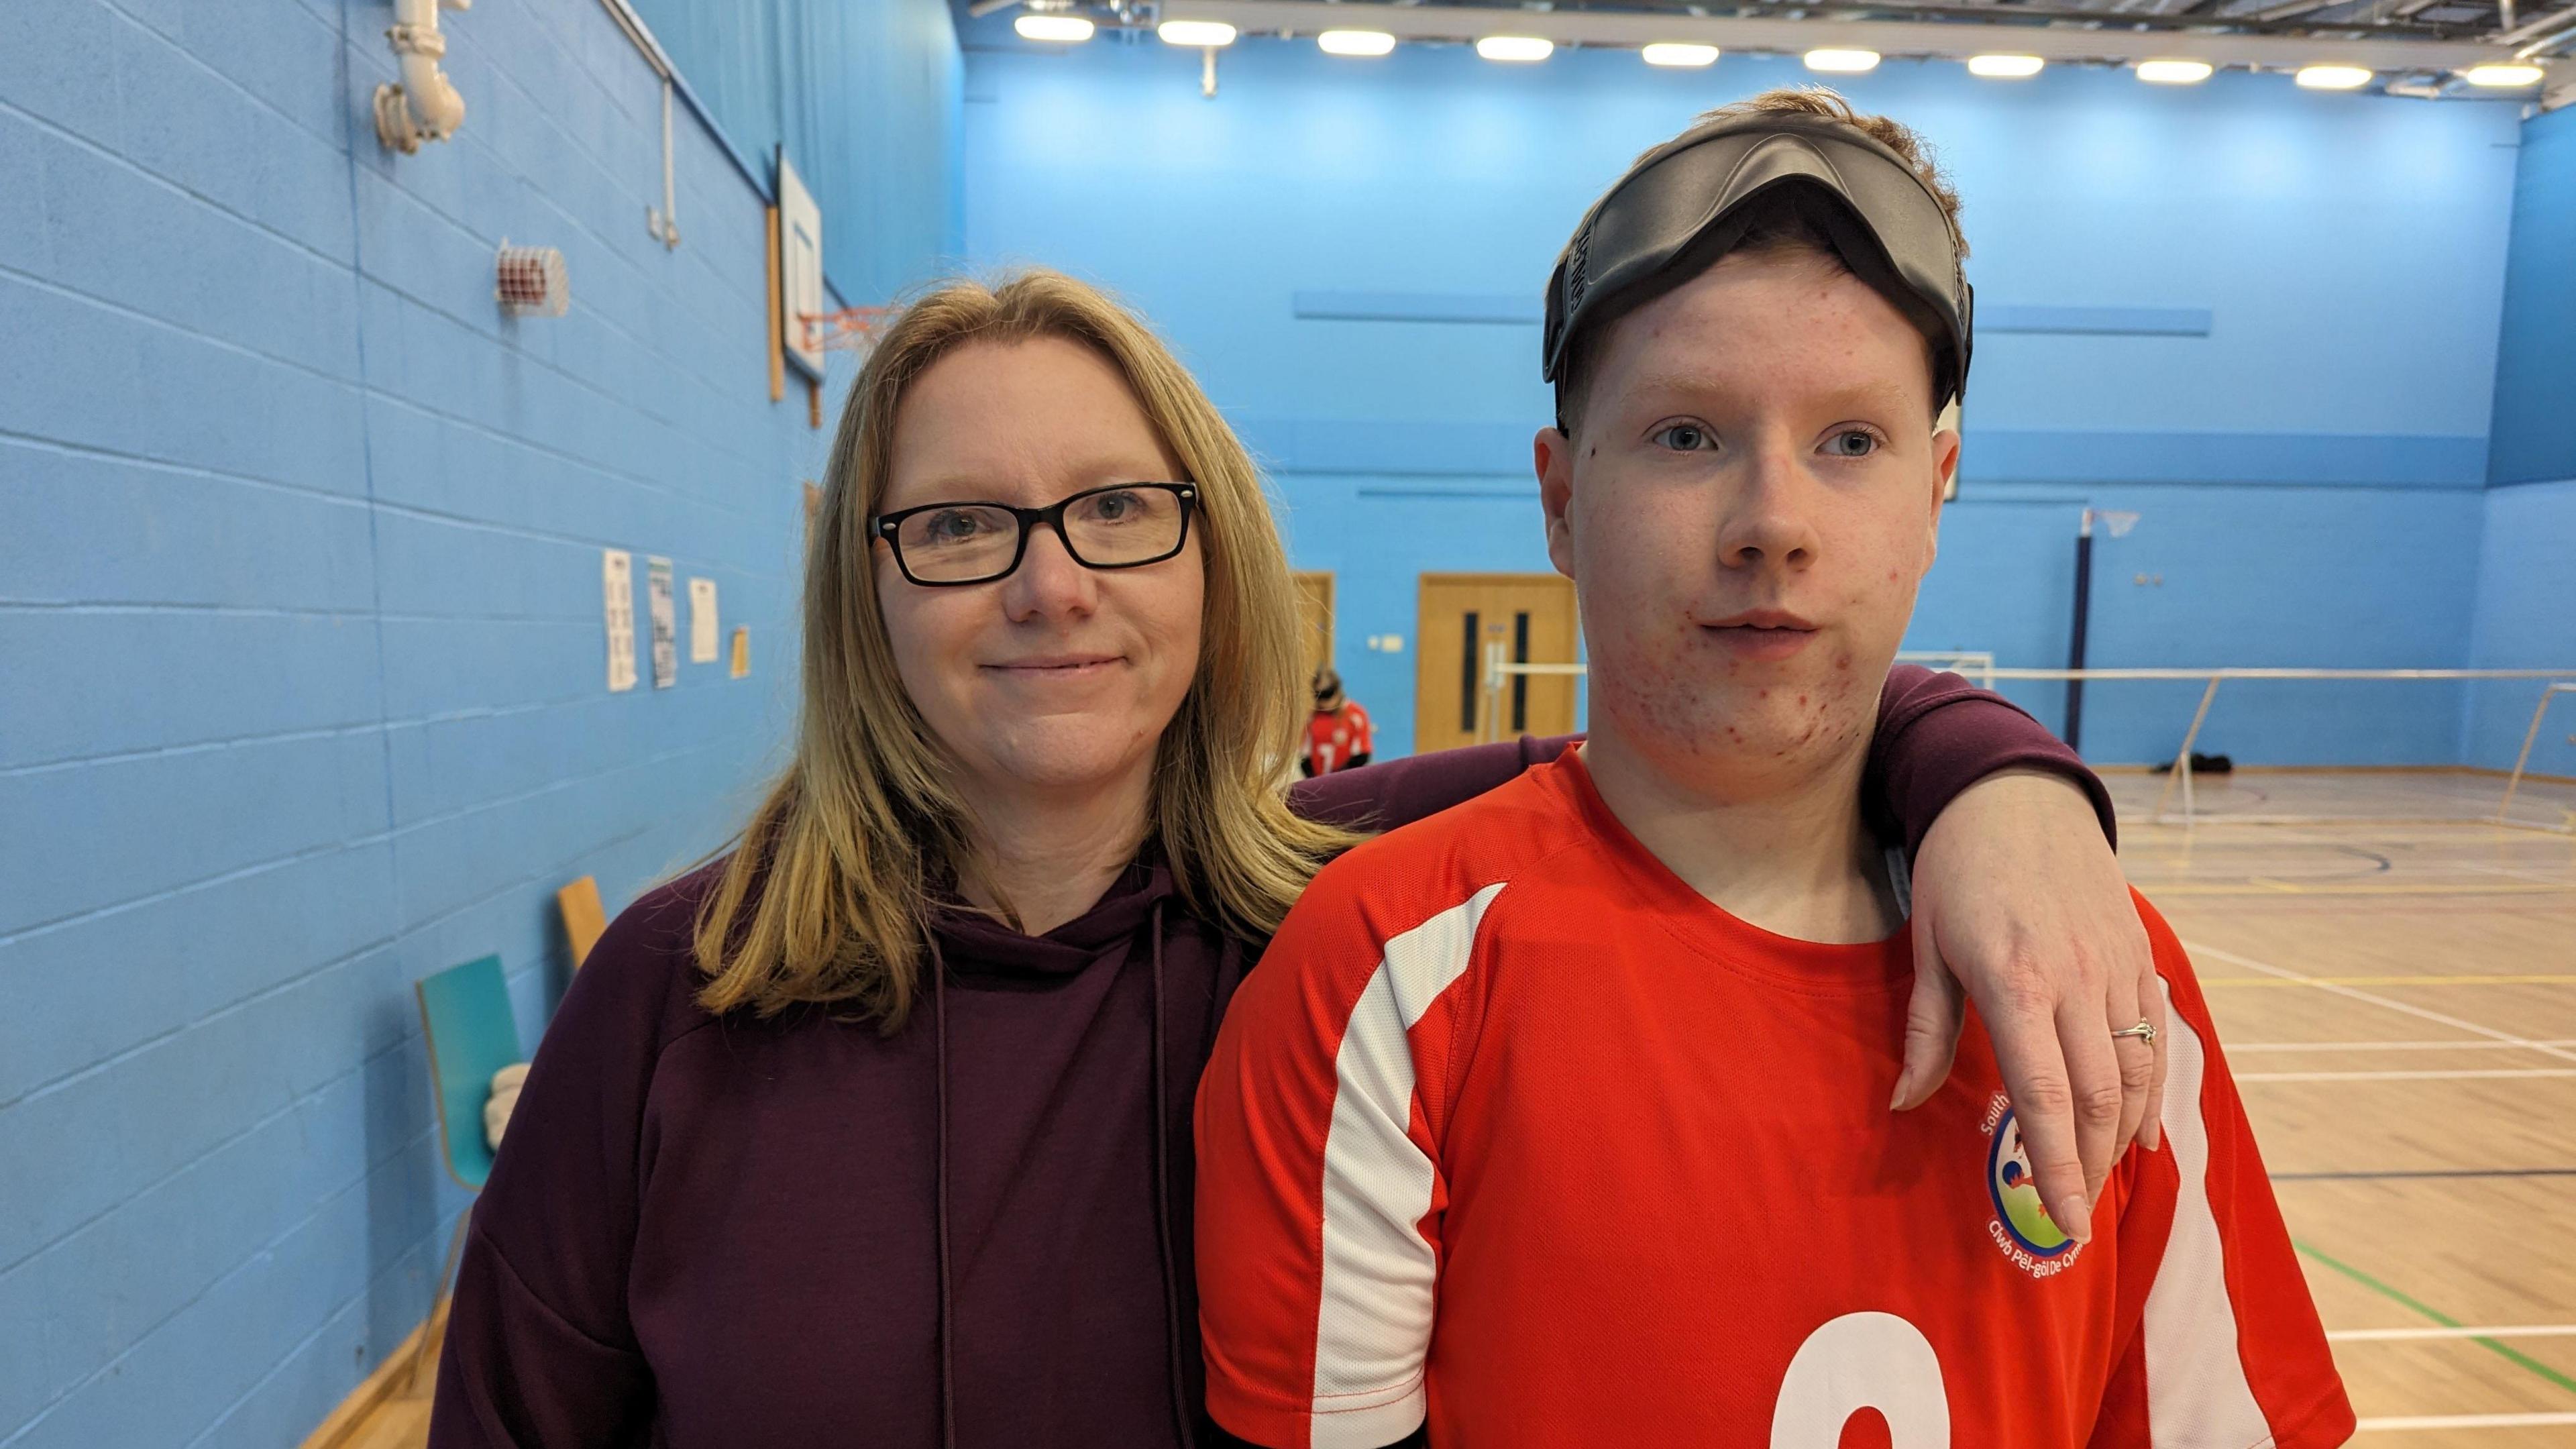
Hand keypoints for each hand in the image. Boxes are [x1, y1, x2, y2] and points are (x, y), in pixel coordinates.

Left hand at [1895, 769, 2162, 1244]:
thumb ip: (1925, 1032)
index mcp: (2015, 983)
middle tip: (2074, 1216)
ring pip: (2135, 1074)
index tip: (2066, 1224)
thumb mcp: (1926, 947)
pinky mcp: (2139, 956)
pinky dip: (2152, 1090)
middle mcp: (2076, 981)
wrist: (2015, 796)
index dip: (2057, 1168)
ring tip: (2099, 1181)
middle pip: (2097, 1099)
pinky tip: (2140, 1131)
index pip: (2045, 1099)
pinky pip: (2155, 1037)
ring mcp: (2115, 968)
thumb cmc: (1956, 871)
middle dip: (2089, 1169)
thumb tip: (1903, 1104)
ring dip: (2121, 1138)